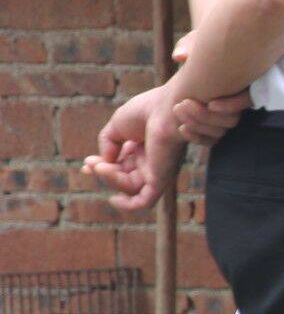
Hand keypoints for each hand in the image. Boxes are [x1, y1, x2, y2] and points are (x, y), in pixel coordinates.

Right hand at [82, 85, 187, 212]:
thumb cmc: (146, 111)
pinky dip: (130, 205)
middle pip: (123, 176)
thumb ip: (107, 143)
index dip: (102, 167)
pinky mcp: (161, 178)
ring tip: (101, 167)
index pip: (121, 164)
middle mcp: (151, 160)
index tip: (86, 165)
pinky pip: (146, 200)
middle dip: (103, 172)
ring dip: (110, 179)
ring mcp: (157, 170)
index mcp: (143, 146)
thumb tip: (104, 162)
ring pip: (129, 187)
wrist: (166, 108)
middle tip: (90, 164)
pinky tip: (114, 199)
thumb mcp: (117, 125)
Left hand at [166, 35, 252, 149]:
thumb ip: (190, 44)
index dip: (231, 105)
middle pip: (233, 119)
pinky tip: (181, 128)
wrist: (208, 55)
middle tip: (183, 104)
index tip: (211, 102)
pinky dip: (197, 137)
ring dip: (198, 124)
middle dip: (206, 116)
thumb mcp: (200, 39)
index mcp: (247, 81)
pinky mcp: (216, 125)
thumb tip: (179, 56)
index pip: (249, 100)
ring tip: (177, 109)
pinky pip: (212, 140)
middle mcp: (241, 100)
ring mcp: (229, 114)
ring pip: (221, 131)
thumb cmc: (208, 43)